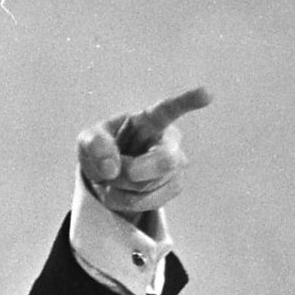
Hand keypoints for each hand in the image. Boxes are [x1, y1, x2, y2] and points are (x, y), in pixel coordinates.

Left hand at [77, 87, 211, 222]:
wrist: (108, 176)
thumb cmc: (101, 149)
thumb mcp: (88, 140)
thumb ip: (95, 146)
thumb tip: (112, 169)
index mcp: (149, 120)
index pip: (169, 109)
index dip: (188, 101)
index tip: (207, 93)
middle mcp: (169, 141)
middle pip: (165, 161)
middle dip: (136, 172)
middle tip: (112, 175)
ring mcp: (176, 166)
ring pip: (147, 186)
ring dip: (119, 187)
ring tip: (112, 177)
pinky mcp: (173, 187)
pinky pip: (146, 202)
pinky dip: (123, 200)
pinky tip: (121, 190)